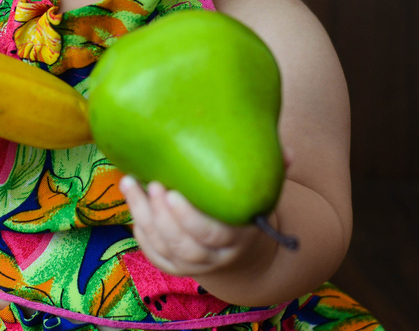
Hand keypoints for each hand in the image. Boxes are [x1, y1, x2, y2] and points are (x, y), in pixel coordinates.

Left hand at [119, 145, 293, 277]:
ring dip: (143, 215)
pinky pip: (154, 253)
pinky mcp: (175, 266)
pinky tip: (133, 201)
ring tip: (131, 183)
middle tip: (152, 183)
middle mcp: (215, 256)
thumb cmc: (247, 207)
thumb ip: (274, 173)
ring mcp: (193, 265)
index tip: (172, 191)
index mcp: (237, 238)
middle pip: (184, 244)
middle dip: (162, 216)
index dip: (189, 218)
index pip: (211, 235)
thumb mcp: (264, 194)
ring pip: (164, 248)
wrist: (240, 246)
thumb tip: (287, 153)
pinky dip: (140, 230)